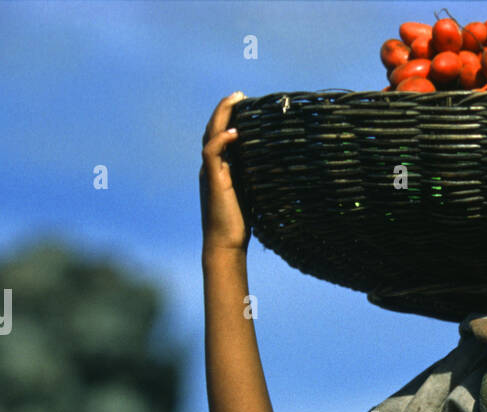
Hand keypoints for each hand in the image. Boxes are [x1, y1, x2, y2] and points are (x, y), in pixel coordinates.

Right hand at [200, 91, 250, 253]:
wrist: (225, 243)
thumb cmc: (239, 223)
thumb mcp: (252, 192)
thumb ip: (256, 176)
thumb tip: (276, 164)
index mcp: (220, 168)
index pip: (221, 135)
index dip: (229, 118)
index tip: (244, 103)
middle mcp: (212, 166)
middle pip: (213, 129)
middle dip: (225, 109)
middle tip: (239, 94)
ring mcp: (210, 172)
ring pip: (210, 135)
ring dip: (222, 115)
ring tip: (235, 100)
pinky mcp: (212, 180)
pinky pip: (211, 153)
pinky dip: (221, 140)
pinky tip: (234, 131)